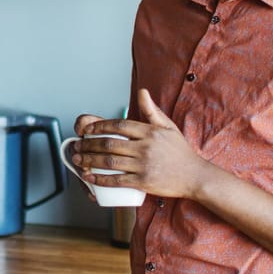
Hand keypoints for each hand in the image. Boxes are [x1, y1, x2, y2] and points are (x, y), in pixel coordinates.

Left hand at [72, 89, 212, 200]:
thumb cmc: (180, 152)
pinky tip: (89, 177)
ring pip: (110, 161)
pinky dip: (100, 179)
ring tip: (78, 160)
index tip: (86, 130)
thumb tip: (142, 91)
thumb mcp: (168, 127)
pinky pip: (117, 180)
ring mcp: (144, 165)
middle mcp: (145, 147)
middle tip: (77, 146)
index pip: (118, 125)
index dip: (99, 126)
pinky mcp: (143, 182)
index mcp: (150, 132)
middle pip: (109, 143)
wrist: (195, 176)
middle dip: (89, 144)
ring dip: (90, 160)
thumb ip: (152, 111)